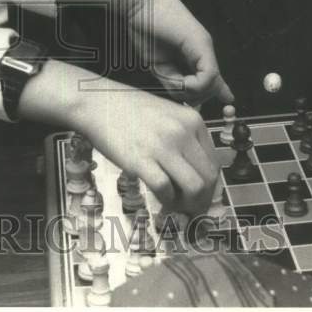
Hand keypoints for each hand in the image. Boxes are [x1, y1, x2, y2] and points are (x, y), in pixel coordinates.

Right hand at [74, 83, 220, 214]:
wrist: (97, 103)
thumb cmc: (130, 109)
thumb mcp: (168, 115)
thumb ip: (185, 138)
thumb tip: (197, 173)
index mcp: (193, 120)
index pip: (214, 163)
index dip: (209, 185)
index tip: (200, 195)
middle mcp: (182, 132)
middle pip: (208, 178)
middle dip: (202, 199)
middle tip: (191, 208)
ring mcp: (162, 146)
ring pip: (194, 187)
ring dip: (188, 205)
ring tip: (177, 206)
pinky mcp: (141, 160)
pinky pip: (166, 190)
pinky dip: (167, 201)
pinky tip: (161, 198)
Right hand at [123, 0, 233, 106]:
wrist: (139, 0)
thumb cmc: (143, 27)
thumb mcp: (158, 64)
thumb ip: (173, 81)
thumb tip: (188, 100)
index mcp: (194, 53)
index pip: (213, 76)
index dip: (219, 91)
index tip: (227, 100)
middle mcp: (203, 49)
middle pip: (212, 87)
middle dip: (195, 97)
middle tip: (174, 89)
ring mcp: (204, 45)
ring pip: (210, 84)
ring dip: (190, 92)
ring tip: (170, 80)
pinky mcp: (200, 43)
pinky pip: (207, 75)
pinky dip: (192, 85)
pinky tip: (178, 79)